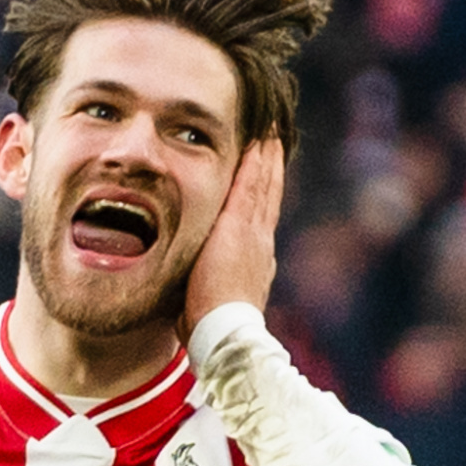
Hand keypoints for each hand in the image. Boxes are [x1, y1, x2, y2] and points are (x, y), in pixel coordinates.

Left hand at [182, 137, 283, 340]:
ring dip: (267, 156)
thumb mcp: (209, 299)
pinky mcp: (240, 226)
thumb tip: (190, 285)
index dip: (262, 193)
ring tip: (271, 130)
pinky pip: (252, 185)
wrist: (225, 335)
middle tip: (274, 138)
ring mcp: (254, 233)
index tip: (263, 172)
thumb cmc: (210, 327)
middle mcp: (260, 242)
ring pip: (263, 185)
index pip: (259, 218)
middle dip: (270, 167)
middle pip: (267, 195)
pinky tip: (260, 139)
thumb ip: (203, 283)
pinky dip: (258, 161)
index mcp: (253, 259)